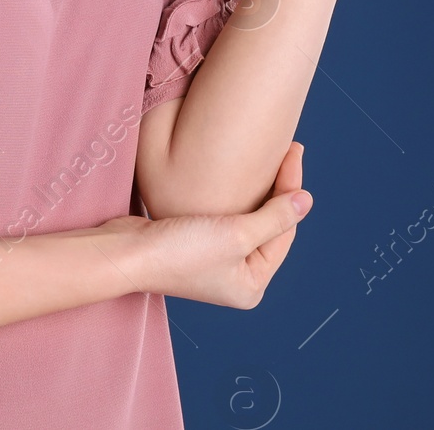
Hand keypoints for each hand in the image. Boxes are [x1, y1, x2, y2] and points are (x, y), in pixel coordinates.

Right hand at [105, 140, 309, 308]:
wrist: (126, 252)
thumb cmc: (179, 251)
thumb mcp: (236, 235)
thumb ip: (274, 217)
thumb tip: (307, 201)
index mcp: (251, 284)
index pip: (284, 230)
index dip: (291, 189)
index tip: (294, 152)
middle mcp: (236, 276)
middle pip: (270, 225)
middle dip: (279, 188)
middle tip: (289, 148)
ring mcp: (216, 261)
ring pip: (250, 218)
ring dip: (259, 188)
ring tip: (271, 156)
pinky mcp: (197, 244)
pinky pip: (229, 216)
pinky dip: (237, 194)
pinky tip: (241, 174)